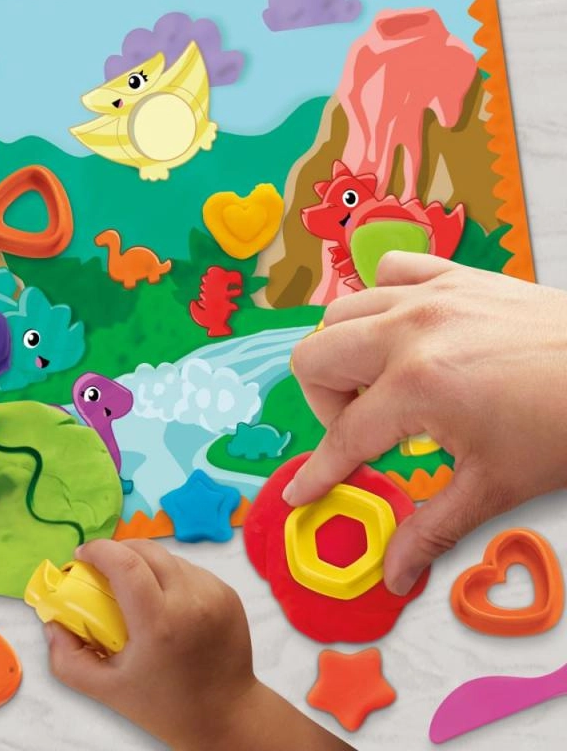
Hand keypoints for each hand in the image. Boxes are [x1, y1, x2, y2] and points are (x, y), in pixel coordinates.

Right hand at [45, 540, 257, 748]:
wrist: (226, 715)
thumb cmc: (166, 705)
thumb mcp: (108, 690)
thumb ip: (69, 659)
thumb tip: (53, 624)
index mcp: (159, 624)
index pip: (126, 564)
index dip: (100, 550)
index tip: (82, 555)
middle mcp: (191, 601)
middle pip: (146, 551)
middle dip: (118, 550)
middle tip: (101, 567)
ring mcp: (213, 594)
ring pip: (169, 558)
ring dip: (145, 563)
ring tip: (134, 590)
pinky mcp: (227, 593)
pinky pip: (190, 570)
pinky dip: (170, 576)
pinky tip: (163, 601)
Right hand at [286, 252, 566, 595]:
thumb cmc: (563, 423)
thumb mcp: (493, 485)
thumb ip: (429, 528)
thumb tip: (394, 570)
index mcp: (417, 385)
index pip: (344, 437)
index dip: (318, 473)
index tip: (302, 492)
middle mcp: (409, 331)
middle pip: (313, 358)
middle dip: (325, 405)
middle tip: (361, 430)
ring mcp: (428, 297)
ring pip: (338, 314)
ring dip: (344, 354)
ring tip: (379, 384)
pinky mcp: (451, 277)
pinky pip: (388, 272)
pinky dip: (380, 300)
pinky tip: (401, 332)